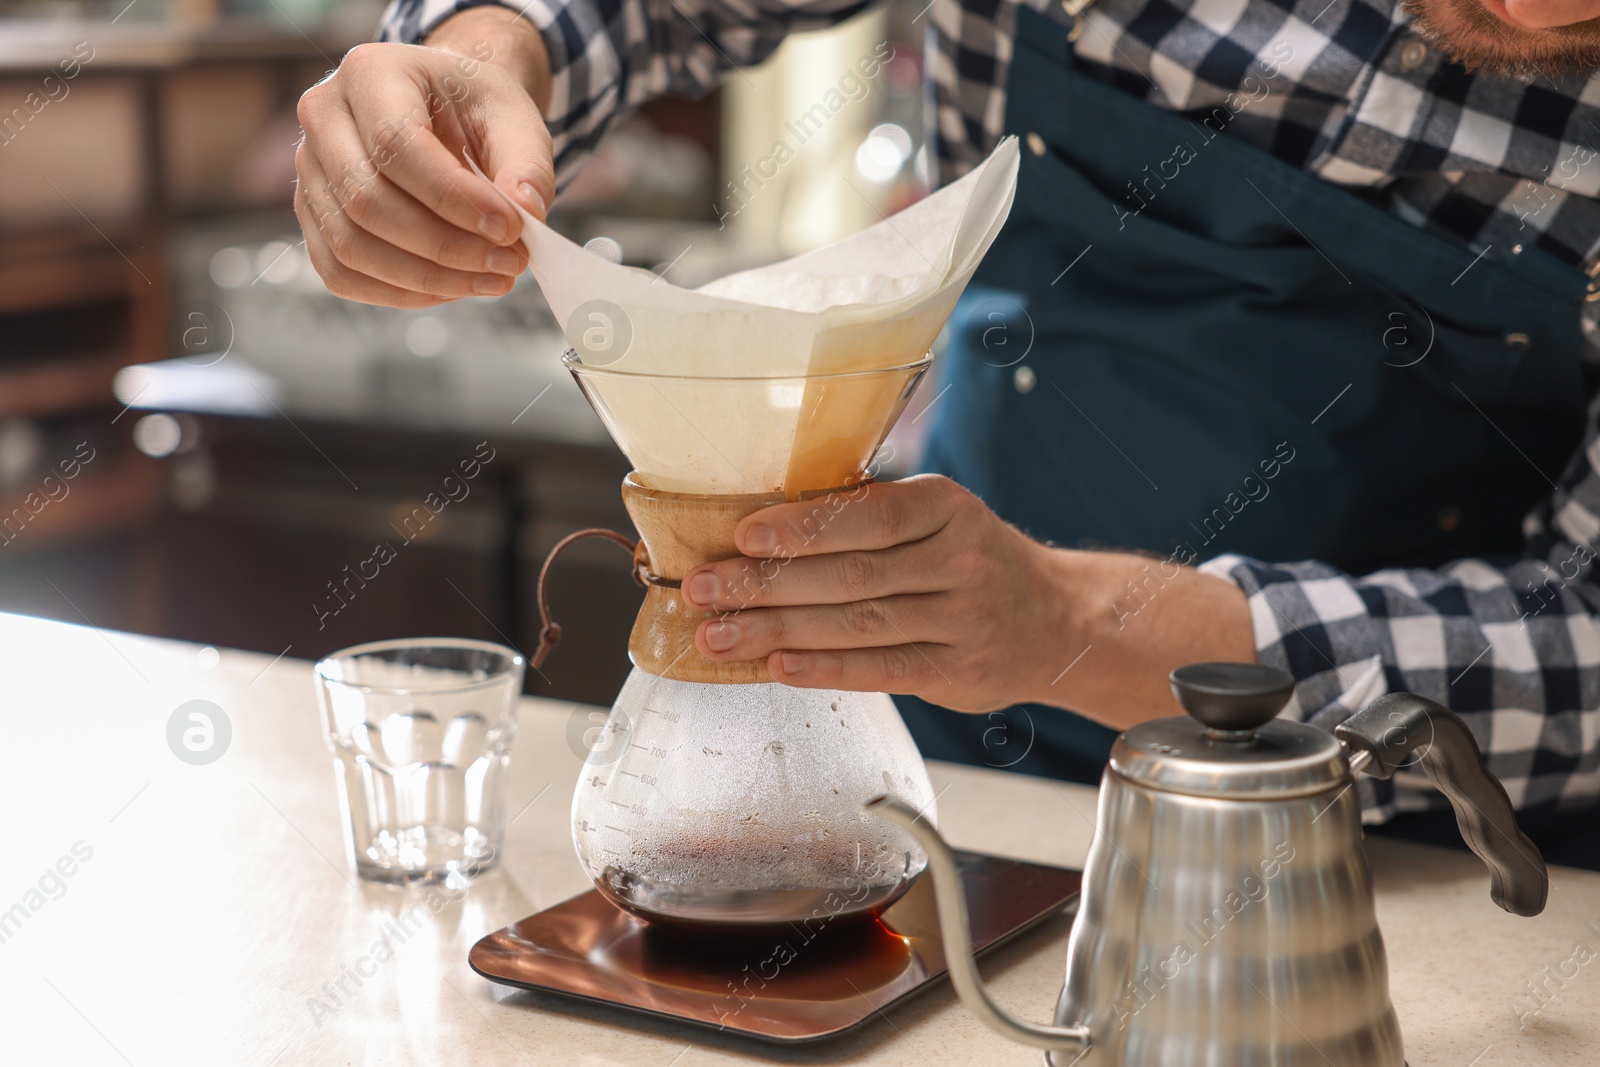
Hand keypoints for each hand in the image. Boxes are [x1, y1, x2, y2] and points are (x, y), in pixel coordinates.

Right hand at [294, 11, 555, 306]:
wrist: (444, 109)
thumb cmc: (474, 108)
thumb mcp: (514, 118)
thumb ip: (526, 164)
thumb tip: (526, 213)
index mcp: (370, 72)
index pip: (396, 145)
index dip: (453, 198)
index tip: (510, 229)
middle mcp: (323, 117)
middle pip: (366, 201)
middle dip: (445, 246)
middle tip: (510, 262)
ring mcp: (309, 170)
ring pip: (351, 246)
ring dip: (427, 278)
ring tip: (492, 278)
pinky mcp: (314, 217)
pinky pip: (341, 273)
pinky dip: (399, 293)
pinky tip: (452, 288)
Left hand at [679, 475, 1067, 712]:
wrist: (1058, 620)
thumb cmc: (971, 560)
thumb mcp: (940, 518)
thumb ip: (870, 519)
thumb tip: (763, 531)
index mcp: (946, 506)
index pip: (868, 516)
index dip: (803, 527)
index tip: (743, 535)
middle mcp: (959, 561)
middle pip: (850, 575)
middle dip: (766, 583)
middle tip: (703, 589)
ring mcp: (962, 620)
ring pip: (857, 625)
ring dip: (778, 630)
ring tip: (718, 636)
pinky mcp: (955, 671)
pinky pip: (881, 671)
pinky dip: (825, 669)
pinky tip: (777, 667)